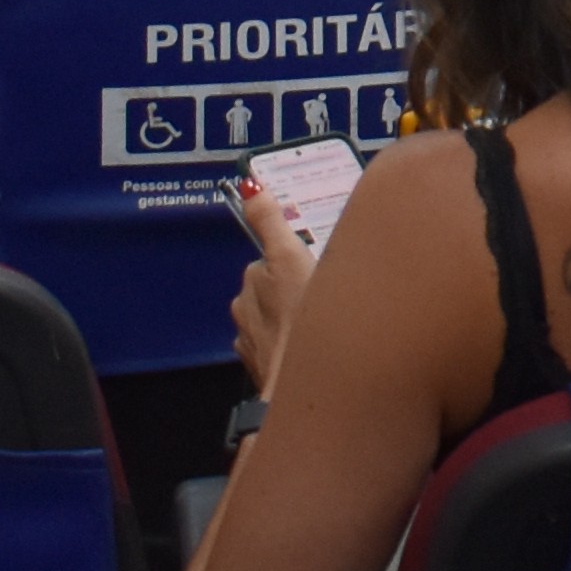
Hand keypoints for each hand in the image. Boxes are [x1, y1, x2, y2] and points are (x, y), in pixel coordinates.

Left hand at [230, 214, 310, 396]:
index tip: (320, 270)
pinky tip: (311, 351)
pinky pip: (278, 350)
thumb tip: (248, 185)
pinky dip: (290, 347)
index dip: (298, 261)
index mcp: (252, 280)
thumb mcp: (290, 257)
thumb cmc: (302, 315)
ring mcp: (251, 345)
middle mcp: (244, 310)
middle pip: (273, 290)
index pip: (274, 259)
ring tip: (322, 325)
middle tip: (326, 296)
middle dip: (293, 291)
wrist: (303, 385)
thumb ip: (269, 221)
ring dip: (291, 321)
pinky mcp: (262, 372)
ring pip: (275, 321)